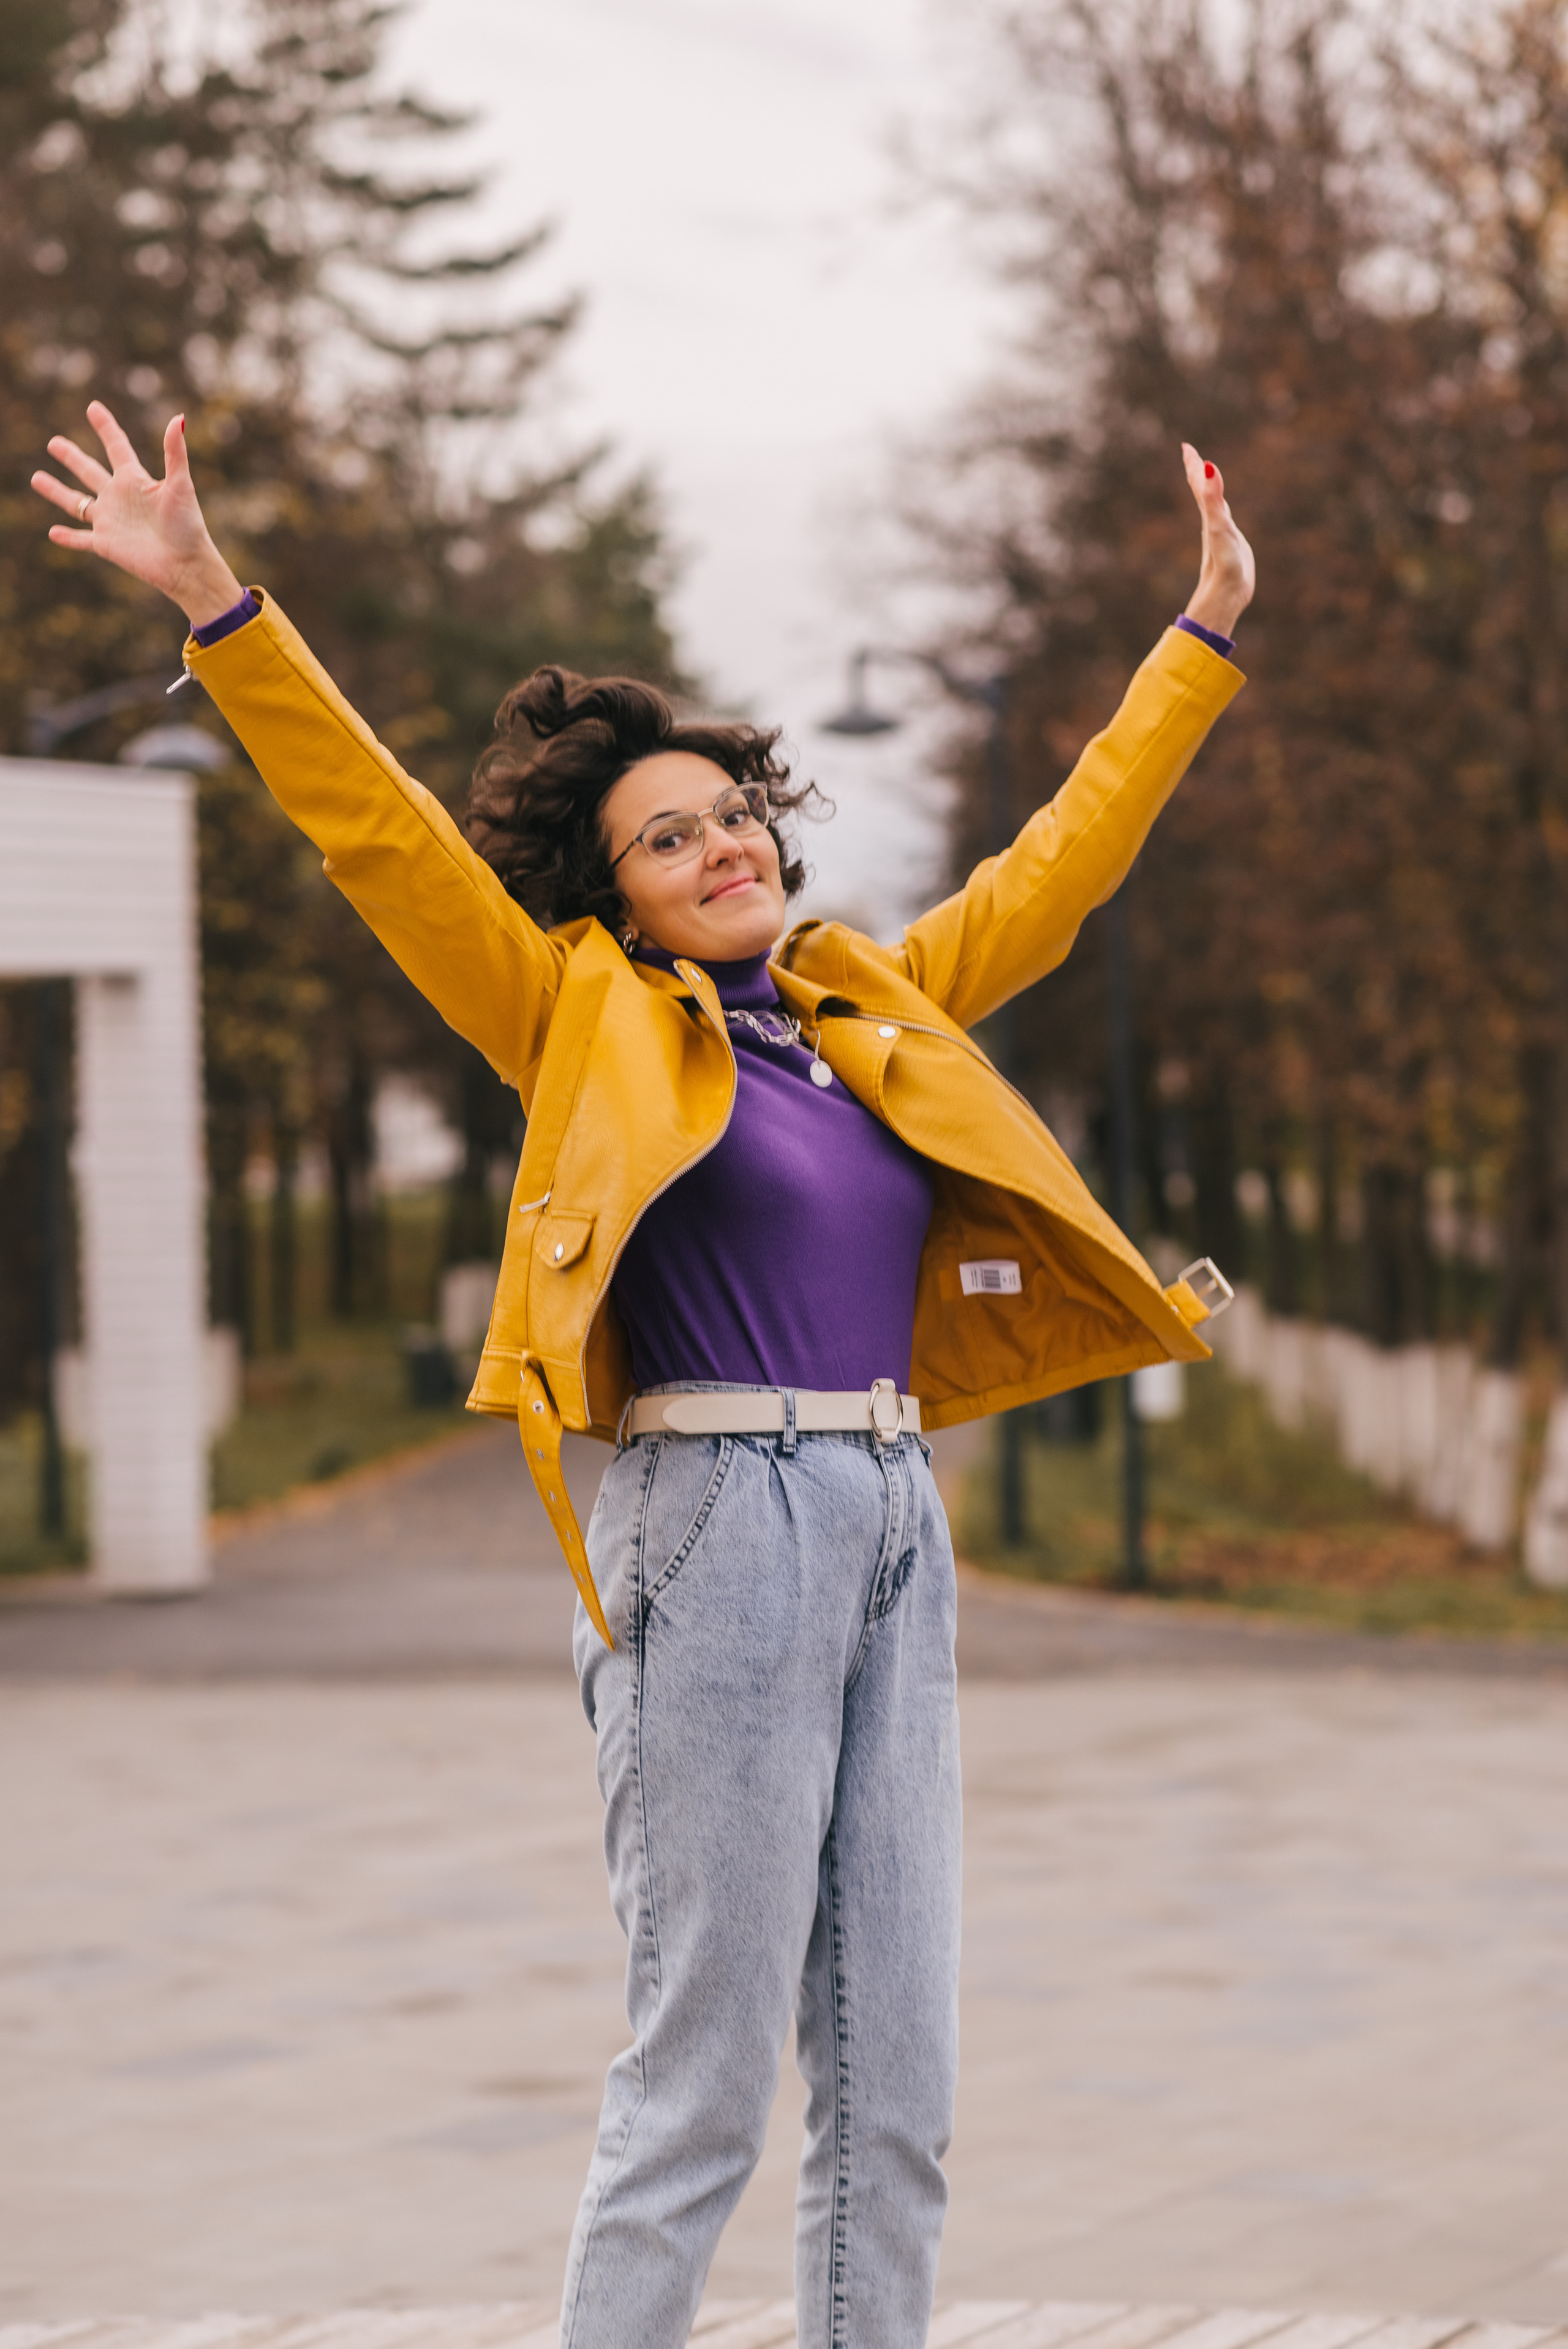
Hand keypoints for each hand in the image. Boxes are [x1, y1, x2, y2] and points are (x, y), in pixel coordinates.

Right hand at [31, 401, 244, 627]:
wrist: (186, 565)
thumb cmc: (188, 526)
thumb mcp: (181, 485)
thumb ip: (175, 452)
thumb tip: (178, 418)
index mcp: (135, 480)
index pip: (116, 447)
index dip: (105, 427)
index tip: (93, 407)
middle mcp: (119, 497)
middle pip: (89, 471)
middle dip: (71, 457)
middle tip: (54, 443)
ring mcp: (110, 521)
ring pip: (76, 503)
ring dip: (56, 491)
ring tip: (36, 477)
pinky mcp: (106, 544)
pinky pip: (81, 539)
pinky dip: (67, 537)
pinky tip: (52, 532)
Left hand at [1180, 443, 1254, 636]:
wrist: (1225, 597)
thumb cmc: (1223, 564)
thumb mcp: (1218, 526)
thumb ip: (1213, 497)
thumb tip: (1207, 466)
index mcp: (1208, 515)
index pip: (1198, 484)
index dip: (1193, 465)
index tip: (1186, 446)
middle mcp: (1211, 522)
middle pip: (1201, 492)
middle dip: (1197, 471)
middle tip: (1190, 453)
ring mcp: (1220, 535)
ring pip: (1210, 507)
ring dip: (1207, 490)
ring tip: (1205, 479)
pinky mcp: (1230, 548)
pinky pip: (1222, 523)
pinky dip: (1221, 512)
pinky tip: (1221, 517)